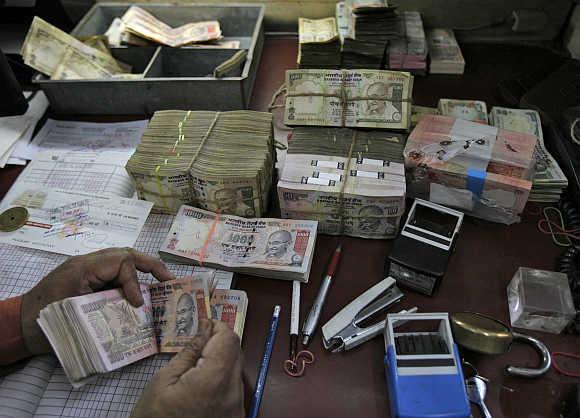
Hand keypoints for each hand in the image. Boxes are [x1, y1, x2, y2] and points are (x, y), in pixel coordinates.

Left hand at [21, 247, 174, 354]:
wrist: (19, 325)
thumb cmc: (43, 321)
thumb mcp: (75, 313)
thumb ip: (107, 304)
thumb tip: (137, 306)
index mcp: (84, 267)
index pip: (121, 262)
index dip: (134, 281)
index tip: (138, 304)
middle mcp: (88, 263)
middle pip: (126, 254)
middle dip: (150, 265)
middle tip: (170, 281)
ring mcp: (87, 270)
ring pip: (121, 260)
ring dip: (143, 270)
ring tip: (163, 283)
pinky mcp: (88, 280)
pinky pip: (114, 272)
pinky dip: (131, 278)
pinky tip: (141, 291)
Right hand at [132, 319, 243, 417]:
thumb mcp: (163, 381)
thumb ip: (188, 352)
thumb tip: (204, 328)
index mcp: (214, 378)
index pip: (228, 338)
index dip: (216, 326)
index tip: (201, 325)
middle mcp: (232, 390)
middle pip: (236, 351)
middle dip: (219, 341)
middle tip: (197, 342)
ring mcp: (237, 405)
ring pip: (236, 368)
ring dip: (221, 359)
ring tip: (197, 364)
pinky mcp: (236, 415)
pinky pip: (234, 386)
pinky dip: (222, 377)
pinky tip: (203, 383)